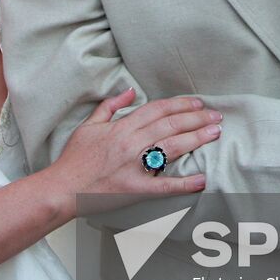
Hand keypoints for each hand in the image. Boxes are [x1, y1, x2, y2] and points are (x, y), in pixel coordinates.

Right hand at [51, 88, 218, 215]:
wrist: (62, 189)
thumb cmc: (75, 159)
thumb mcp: (89, 125)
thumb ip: (111, 106)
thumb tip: (131, 90)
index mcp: (121, 127)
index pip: (157, 110)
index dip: (180, 104)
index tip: (197, 104)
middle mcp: (131, 144)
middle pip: (170, 125)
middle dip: (196, 118)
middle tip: (216, 116)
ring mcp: (134, 167)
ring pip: (172, 148)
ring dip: (197, 139)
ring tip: (214, 133)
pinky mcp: (136, 190)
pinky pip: (165, 186)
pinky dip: (185, 183)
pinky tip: (203, 180)